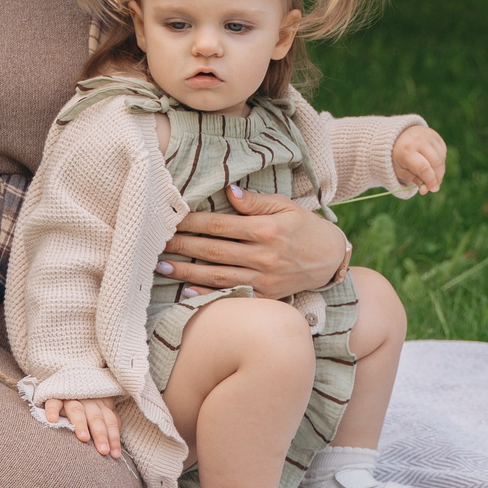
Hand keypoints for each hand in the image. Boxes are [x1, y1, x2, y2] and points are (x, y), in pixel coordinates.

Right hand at [43, 396, 122, 458]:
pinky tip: (53, 420)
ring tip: (83, 438)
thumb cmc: (86, 407)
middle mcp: (88, 399)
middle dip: (100, 434)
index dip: (113, 437)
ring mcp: (70, 397)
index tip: (115, 454)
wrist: (67, 385)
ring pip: (76, 409)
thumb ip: (107, 424)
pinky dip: (53, 410)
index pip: (110, 420)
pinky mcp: (54, 395)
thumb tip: (115, 449)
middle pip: (96, 417)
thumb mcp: (100, 411)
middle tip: (103, 450)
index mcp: (101, 404)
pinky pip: (53, 402)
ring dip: (81, 423)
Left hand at [157, 183, 348, 297]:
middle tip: (156, 242)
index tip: (170, 219)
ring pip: (217, 275)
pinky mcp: (266, 296)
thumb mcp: (285, 206)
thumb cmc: (305, 227)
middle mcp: (263, 256)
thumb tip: (227, 191)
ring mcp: (264, 279)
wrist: (332, 259)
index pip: (219, 225)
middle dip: (181, 246)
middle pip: (213, 251)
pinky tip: (186, 291)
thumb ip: (254, 201)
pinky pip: (232, 294)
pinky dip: (208, 294)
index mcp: (266, 230)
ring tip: (162, 266)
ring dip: (186, 271)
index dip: (192, 222)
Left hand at [392, 124, 447, 191]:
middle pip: (436, 163)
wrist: (396, 136)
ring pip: (441, 158)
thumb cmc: (397, 157)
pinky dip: (440, 161)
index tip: (433, 189)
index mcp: (406, 150)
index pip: (424, 168)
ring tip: (431, 176)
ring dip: (439, 171)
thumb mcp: (399, 170)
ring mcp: (428, 136)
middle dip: (437, 177)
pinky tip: (431, 164)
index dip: (430, 180)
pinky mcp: (434, 135)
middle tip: (434, 187)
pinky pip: (442, 152)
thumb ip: (413, 179)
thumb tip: (425, 190)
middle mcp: (418, 141)